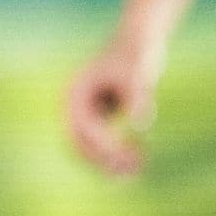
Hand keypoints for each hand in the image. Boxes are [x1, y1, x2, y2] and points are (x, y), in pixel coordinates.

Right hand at [65, 35, 165, 176]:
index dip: (103, 145)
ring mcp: (87, 112)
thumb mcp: (137, 72)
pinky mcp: (101, 117)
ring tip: (137, 170)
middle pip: (78, 144)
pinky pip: (103, 143)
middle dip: (102, 161)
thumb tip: (141, 123)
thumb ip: (138, 95)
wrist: (137, 42)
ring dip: (109, 162)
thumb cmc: (135, 54)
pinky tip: (141, 154)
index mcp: (74, 94)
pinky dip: (118, 153)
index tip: (130, 153)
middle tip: (130, 172)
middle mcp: (75, 106)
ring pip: (89, 148)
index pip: (81, 129)